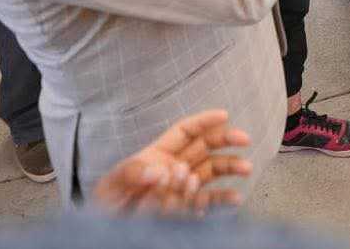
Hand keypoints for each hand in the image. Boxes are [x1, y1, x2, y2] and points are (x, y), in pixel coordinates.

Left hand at [91, 109, 252, 215]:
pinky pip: (208, 202)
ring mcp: (182, 190)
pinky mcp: (185, 211)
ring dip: (230, 167)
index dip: (204, 121)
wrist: (108, 234)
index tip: (224, 114)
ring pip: (212, 172)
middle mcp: (174, 169)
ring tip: (246, 168)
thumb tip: (159, 170)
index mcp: (157, 156)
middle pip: (205, 148)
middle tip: (244, 138)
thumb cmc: (104, 207)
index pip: (185, 132)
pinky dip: (223, 200)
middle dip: (226, 140)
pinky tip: (235, 198)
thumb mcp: (109, 185)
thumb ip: (130, 173)